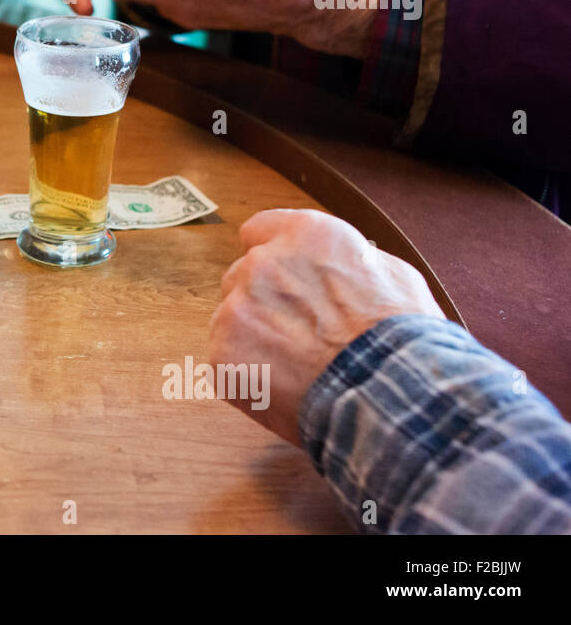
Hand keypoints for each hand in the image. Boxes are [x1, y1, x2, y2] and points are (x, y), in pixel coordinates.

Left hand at [209, 209, 444, 444]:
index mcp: (304, 235)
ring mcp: (238, 307)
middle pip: (242, 277)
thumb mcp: (391, 275)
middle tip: (299, 334)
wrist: (389, 395)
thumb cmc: (401, 340)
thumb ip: (345, 262)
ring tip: (298, 366)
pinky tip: (284, 387)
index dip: (273, 258)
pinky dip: (248, 374)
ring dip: (254, 338)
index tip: (282, 278)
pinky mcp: (224, 352)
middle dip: (264, 302)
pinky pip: (228, 359)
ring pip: (232, 318)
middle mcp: (263, 263)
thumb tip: (334, 268)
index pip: (259, 231)